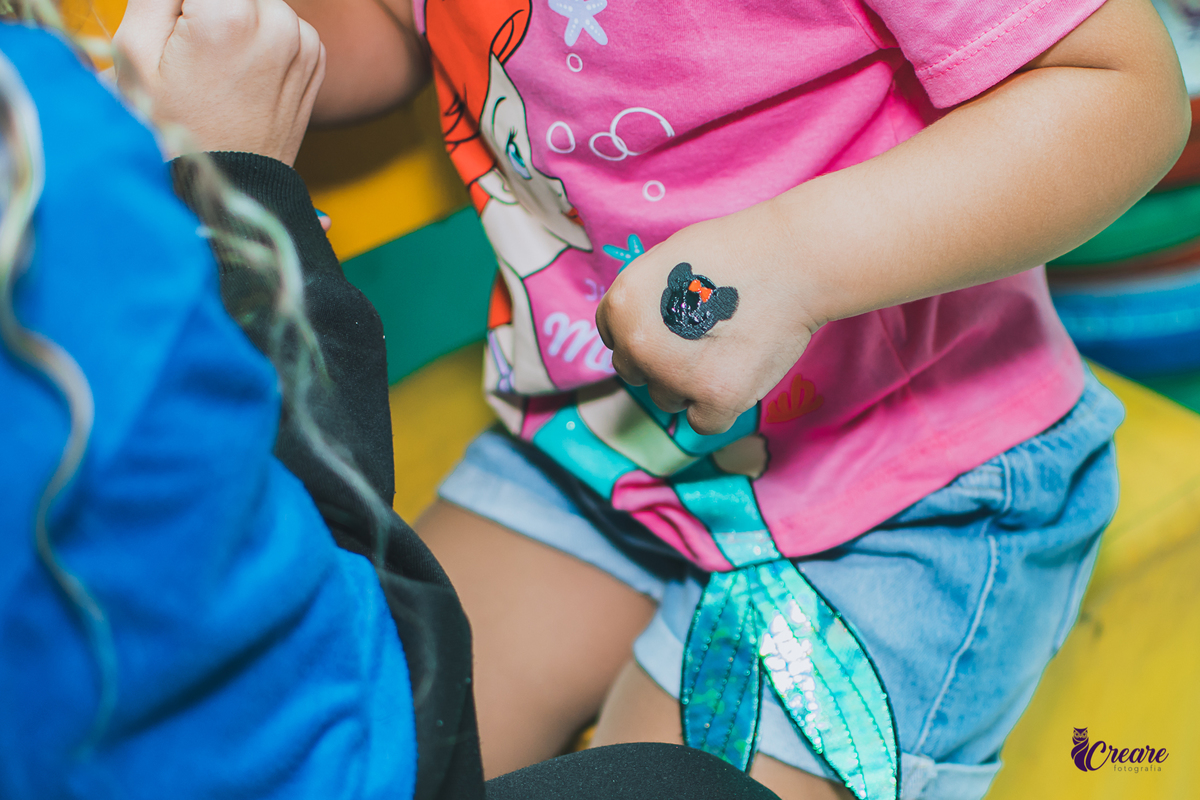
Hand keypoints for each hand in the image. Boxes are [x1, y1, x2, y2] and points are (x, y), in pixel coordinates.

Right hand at [114, 0, 326, 165]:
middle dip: (207, 7)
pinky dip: (260, 35)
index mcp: (230, 14)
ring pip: (256, 0)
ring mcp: (302, 39)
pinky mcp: (315, 56)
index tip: (178, 30)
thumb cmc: (173, 124)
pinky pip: (280, 23)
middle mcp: (277, 20)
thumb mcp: (135, 51)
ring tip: (218, 66)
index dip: (180, 5)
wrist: (231, 182)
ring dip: (234, 16)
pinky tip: (243, 73)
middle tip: (194, 52)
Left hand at [596, 206, 819, 434]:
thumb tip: (637, 333)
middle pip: (636, 373)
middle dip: (664, 362)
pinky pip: (704, 422)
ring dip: (692, 384)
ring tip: (728, 346)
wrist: (792, 260)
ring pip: (669, 399)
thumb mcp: (666, 259)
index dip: (646, 331)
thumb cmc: (736, 252)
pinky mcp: (716, 399)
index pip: (614, 337)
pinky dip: (720, 406)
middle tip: (704, 336)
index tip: (673, 324)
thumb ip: (643, 301)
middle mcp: (638, 345)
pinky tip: (740, 372)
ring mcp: (675, 376)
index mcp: (621, 305)